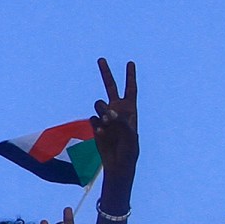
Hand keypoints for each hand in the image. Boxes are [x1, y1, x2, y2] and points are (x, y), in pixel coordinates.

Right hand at [92, 58, 138, 180]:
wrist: (117, 164)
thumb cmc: (129, 151)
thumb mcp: (130, 136)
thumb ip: (121, 121)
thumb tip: (109, 113)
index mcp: (130, 110)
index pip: (131, 89)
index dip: (130, 76)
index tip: (130, 63)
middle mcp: (117, 110)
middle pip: (110, 87)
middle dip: (106, 73)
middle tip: (101, 59)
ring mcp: (105, 117)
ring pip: (99, 104)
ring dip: (102, 109)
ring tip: (107, 122)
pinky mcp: (96, 125)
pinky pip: (93, 118)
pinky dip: (97, 125)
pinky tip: (102, 135)